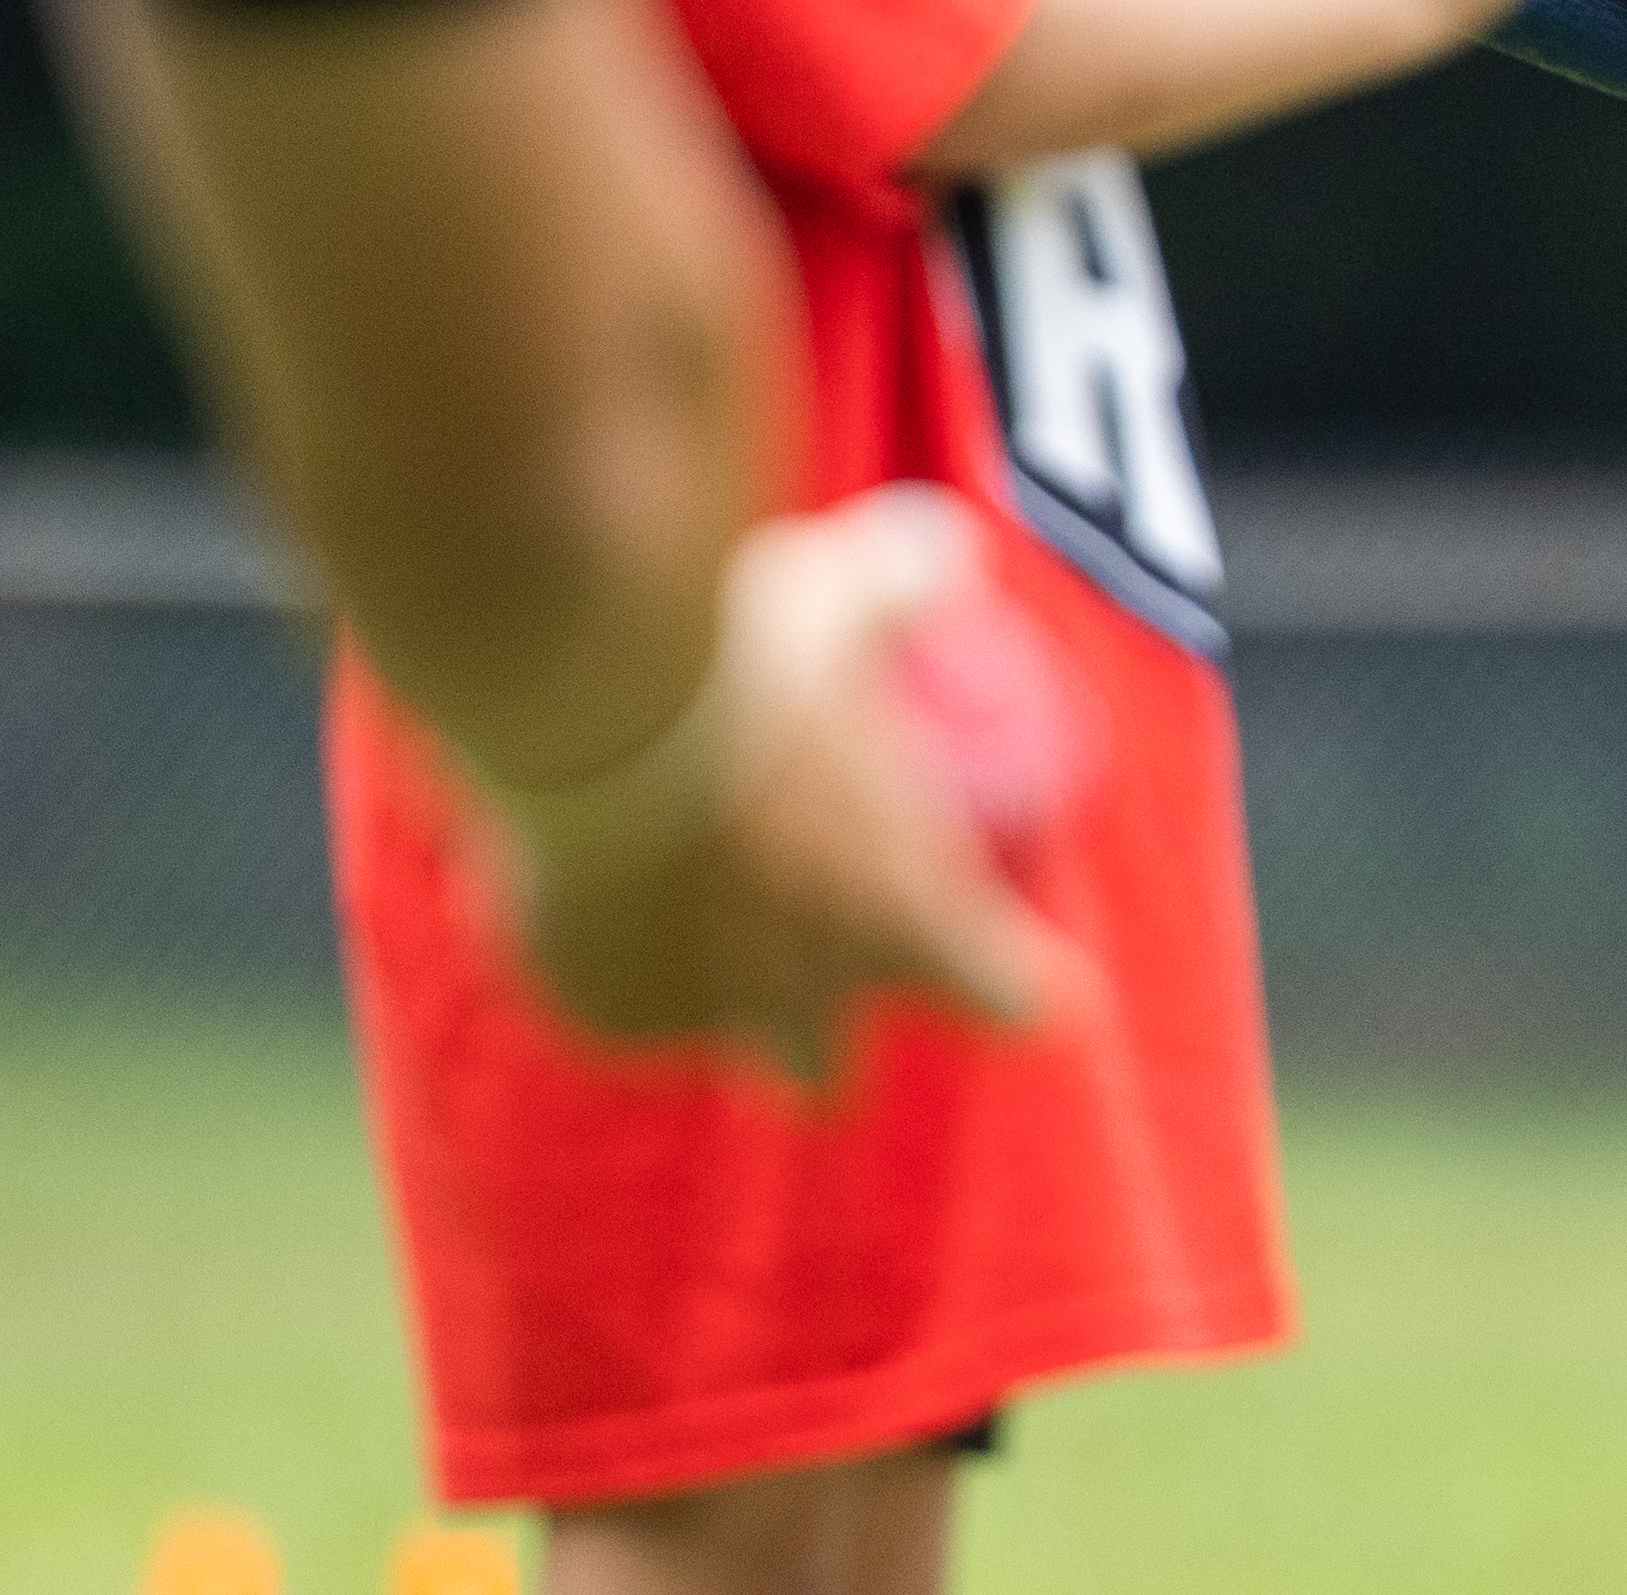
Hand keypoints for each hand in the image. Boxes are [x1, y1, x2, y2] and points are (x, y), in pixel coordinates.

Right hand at [488, 486, 1080, 1084]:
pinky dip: (612, 954)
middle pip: (828, 1076)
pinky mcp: (598, 1007)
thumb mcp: (839, 597)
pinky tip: (595, 885)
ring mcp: (696, 1014)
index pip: (1008, 1002)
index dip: (1021, 990)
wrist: (586, 699)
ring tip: (676, 884)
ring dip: (706, 986)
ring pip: (705, 1031)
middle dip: (819, 1030)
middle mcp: (805, 993)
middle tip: (798, 946)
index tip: (1040, 990)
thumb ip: (906, 577)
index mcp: (906, 919)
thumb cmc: (741, 653)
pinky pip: (616, 998)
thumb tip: (952, 551)